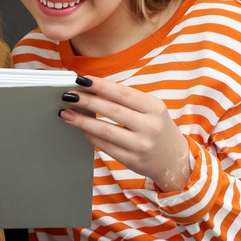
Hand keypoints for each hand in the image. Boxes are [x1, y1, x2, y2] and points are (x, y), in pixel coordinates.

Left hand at [61, 78, 193, 191]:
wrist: (174, 160)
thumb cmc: (157, 128)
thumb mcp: (151, 109)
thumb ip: (126, 100)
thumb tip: (94, 89)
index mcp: (155, 108)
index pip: (123, 94)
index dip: (101, 86)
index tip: (81, 79)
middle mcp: (149, 126)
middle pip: (112, 110)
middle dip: (86, 101)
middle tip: (67, 95)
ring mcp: (140, 145)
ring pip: (105, 130)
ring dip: (82, 120)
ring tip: (66, 113)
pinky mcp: (131, 160)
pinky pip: (105, 146)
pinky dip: (90, 135)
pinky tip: (80, 127)